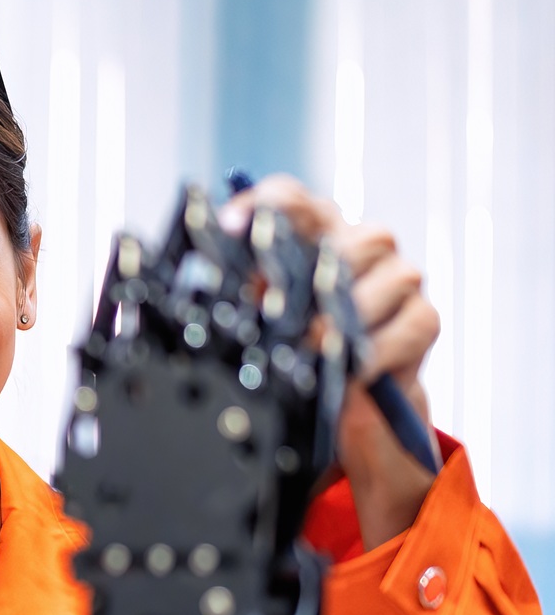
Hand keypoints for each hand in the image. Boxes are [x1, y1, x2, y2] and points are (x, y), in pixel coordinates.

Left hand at [220, 175, 441, 548]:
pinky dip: (378, 351)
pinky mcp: (421, 321)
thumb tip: (193, 287)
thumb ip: (236, 299)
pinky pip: (413, 325)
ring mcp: (396, 280)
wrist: (342, 413)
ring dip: (348, 314)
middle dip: (311, 271)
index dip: (263, 206)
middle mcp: (358, 247)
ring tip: (315, 343)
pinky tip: (350, 371)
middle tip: (276, 303)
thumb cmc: (288, 361)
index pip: (291, 201)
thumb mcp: (253, 330)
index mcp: (310, 236)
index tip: (229, 226)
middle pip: (345, 236)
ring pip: (388, 277)